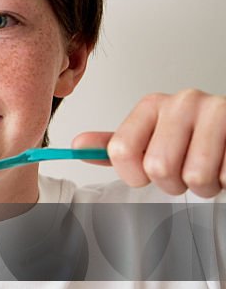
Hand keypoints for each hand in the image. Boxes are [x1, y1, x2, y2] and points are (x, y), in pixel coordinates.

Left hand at [72, 89, 225, 197]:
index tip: (145, 173)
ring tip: (207, 168)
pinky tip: (224, 164)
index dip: (133, 175)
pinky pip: (224, 176)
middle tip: (183, 171)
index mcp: (152, 105)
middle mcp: (183, 102)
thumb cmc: (191, 139)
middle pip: (158, 167)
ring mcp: (217, 112)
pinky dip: (224, 180)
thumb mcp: (149, 139)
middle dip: (173, 183)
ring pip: (195, 176)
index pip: (120, 151)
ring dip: (202, 185)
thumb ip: (115, 145)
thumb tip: (77, 146)